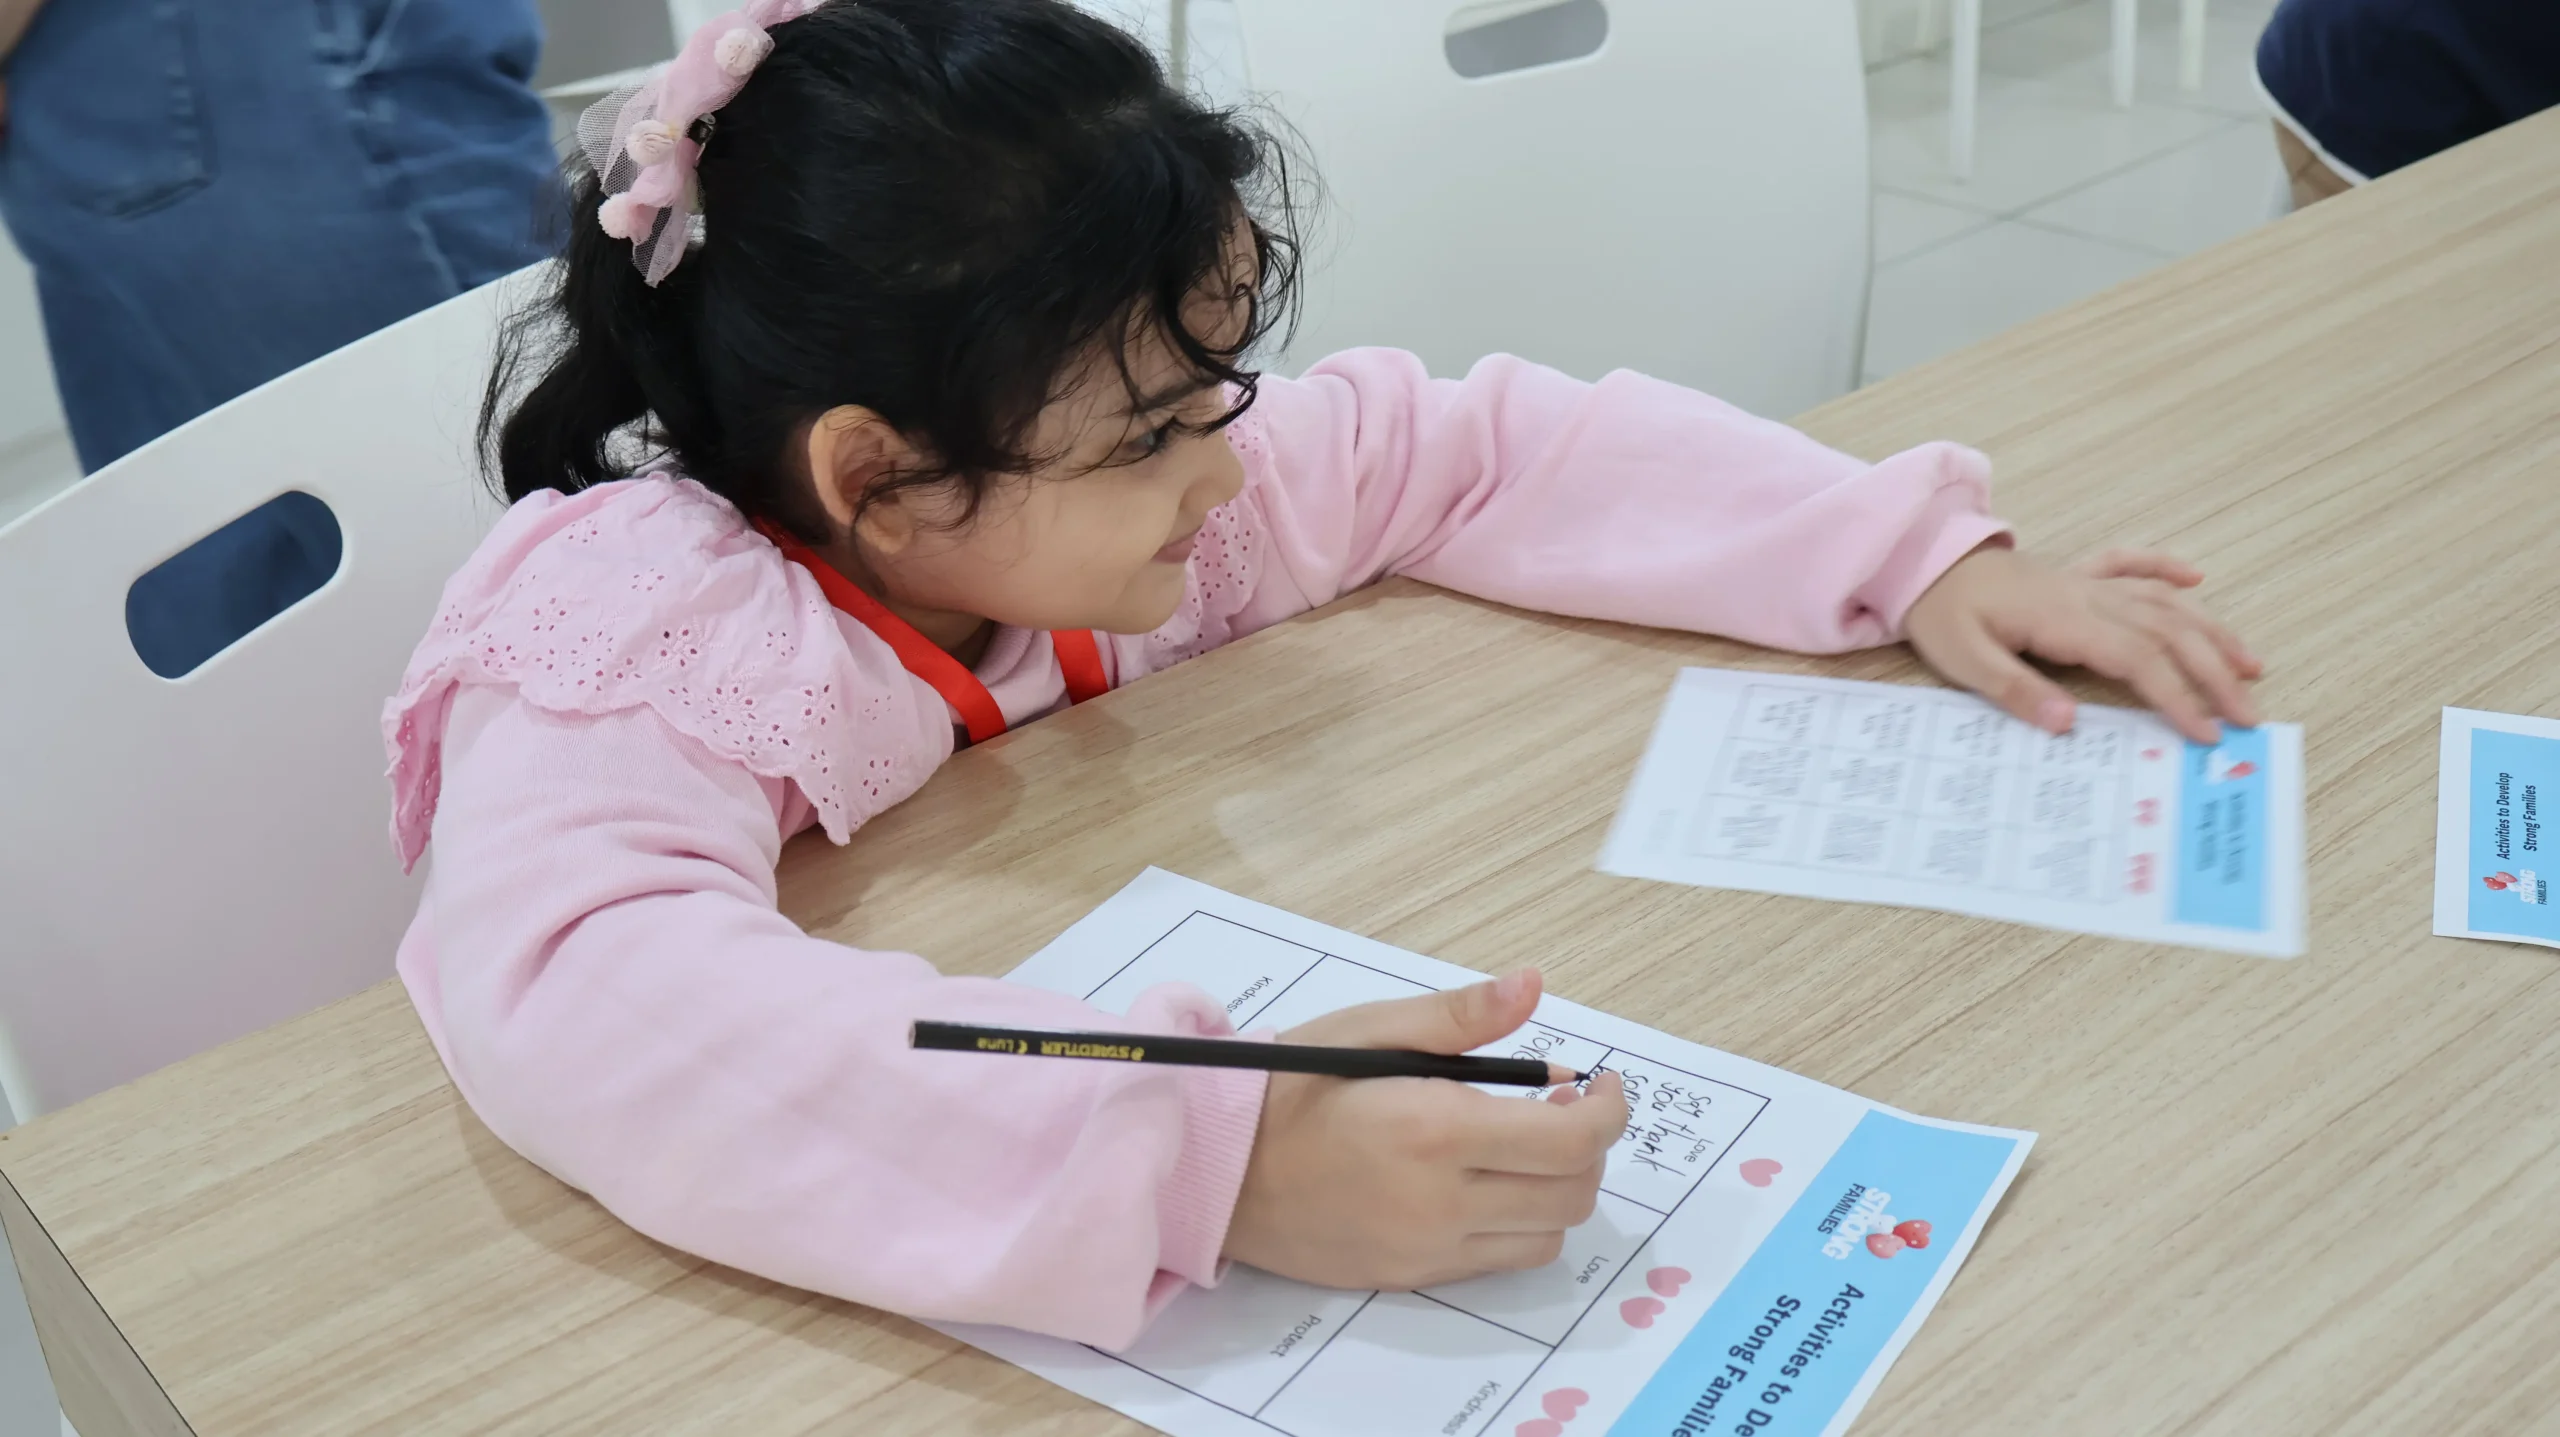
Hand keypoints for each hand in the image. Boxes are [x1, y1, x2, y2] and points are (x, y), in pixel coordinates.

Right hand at [1223, 969, 1627, 1289]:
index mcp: (1435, 1129)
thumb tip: (1533, 986)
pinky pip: (1498, 1261)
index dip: (1608, 1110)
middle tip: (1562, 1106)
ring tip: (1526, 1146)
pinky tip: (1487, 1183)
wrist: (1215, 1172)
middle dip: (1587, 1147)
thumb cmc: (1286, 1088)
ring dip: (1557, 1190)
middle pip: (1572, 1193)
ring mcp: (1428, 1249)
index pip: (1570, 1139)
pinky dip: (1516, 1223)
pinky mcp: (1411, 1276)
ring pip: (1546, 1237)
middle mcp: (1441, 1201)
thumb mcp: (1367, 1030)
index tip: (1600, 1083)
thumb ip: (1459, 1016)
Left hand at [1904, 544, 2262, 742]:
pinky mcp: (2074, 573)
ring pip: (2164, 601)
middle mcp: (2088, 596)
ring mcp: (2084, 581)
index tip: (2206, 732)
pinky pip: (2129, 562)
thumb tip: (2067, 722)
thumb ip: (2015, 690)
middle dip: (2214, 673)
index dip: (2178, 696)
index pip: (2139, 660)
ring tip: (2249, 663)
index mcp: (2065, 620)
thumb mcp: (1964, 661)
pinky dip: (2164, 566)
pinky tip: (2195, 573)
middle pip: (2168, 632)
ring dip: (2209, 629)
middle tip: (2248, 714)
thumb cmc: (1942, 615)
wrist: (1921, 561)